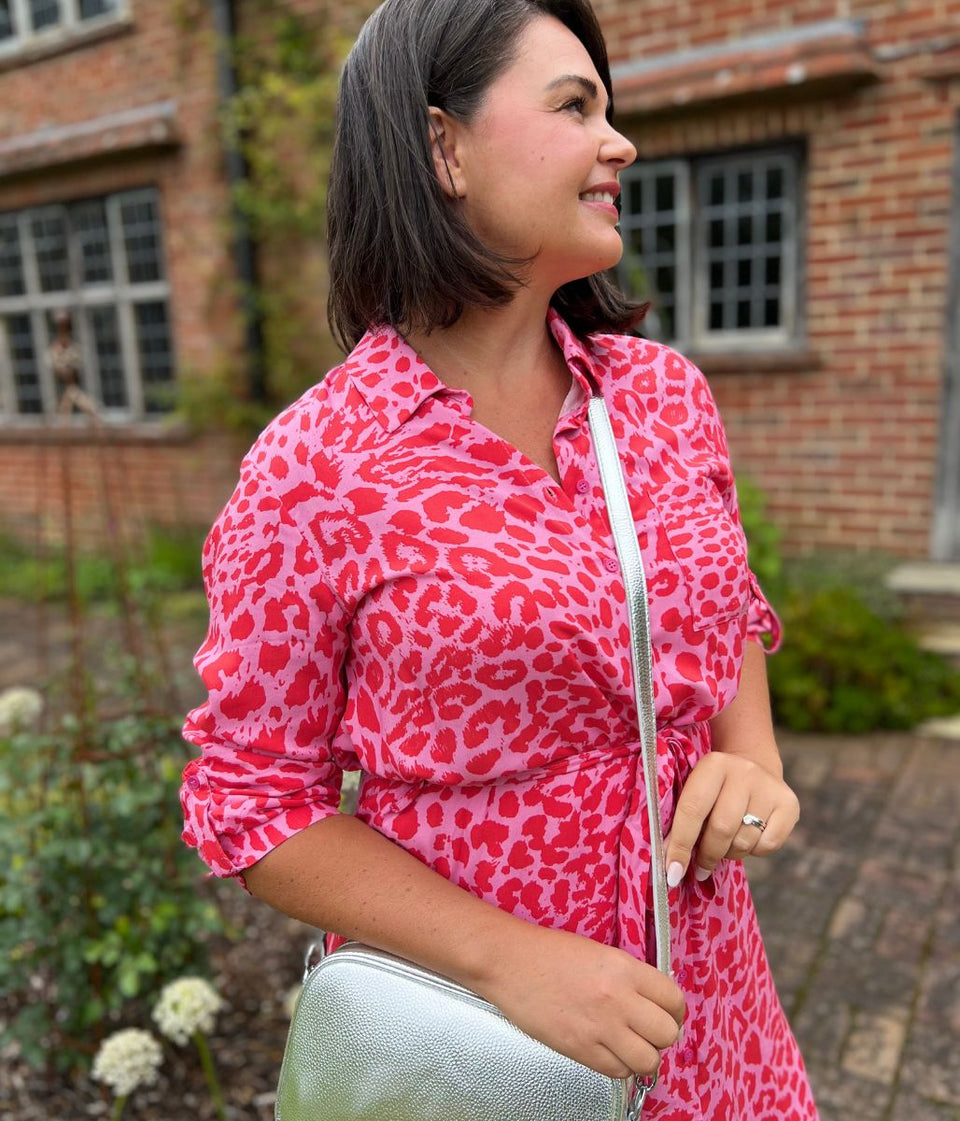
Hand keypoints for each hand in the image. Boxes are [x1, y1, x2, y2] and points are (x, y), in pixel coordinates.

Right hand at [475, 923, 684, 1079]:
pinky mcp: (580, 1049)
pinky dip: (619, 1066)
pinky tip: (609, 1051)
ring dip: (644, 1056)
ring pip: (648, 1060)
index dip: (674, 1011)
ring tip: (630, 1045)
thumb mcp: (600, 953)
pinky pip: (618, 1071)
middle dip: (662, 1035)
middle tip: (648, 1031)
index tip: (667, 1014)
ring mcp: (600, 1027)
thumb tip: (651, 1000)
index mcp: (624, 969)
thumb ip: (628, 976)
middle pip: (668, 1033)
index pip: (673, 999)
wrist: (510, 962)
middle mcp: (618, 999)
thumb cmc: (550, 953)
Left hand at [664, 751, 799, 885]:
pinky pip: (768, 846)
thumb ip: (681, 821)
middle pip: (721, 829)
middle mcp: (744, 772)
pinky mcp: (789, 804)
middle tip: (700, 869)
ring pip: (744, 841)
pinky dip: (754, 852)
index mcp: (713, 765)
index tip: (672, 873)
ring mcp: (769, 787)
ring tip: (724, 847)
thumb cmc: (715, 788)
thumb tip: (671, 865)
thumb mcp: (696, 790)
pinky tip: (748, 838)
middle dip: (707, 855)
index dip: (680, 845)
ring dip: (730, 854)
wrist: (755, 765)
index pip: (692, 810)